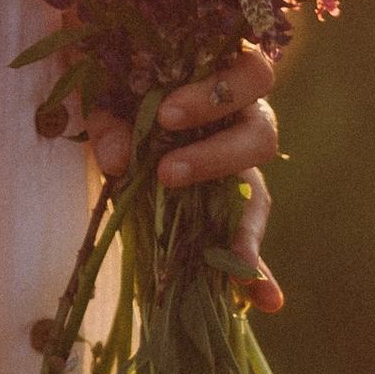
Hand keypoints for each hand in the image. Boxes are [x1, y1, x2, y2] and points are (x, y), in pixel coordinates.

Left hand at [84, 44, 281, 311]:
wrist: (113, 102)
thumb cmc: (120, 86)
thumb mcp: (108, 99)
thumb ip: (112, 123)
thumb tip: (118, 164)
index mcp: (224, 75)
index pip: (251, 74)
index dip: (216, 95)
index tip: (167, 116)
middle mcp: (244, 121)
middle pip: (262, 135)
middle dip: (218, 157)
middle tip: (167, 173)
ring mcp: (239, 167)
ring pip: (260, 192)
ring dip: (243, 227)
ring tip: (232, 264)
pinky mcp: (229, 206)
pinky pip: (246, 237)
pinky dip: (256, 270)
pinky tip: (266, 300)